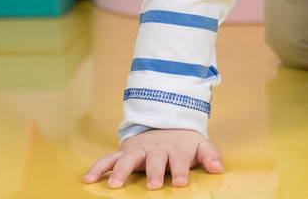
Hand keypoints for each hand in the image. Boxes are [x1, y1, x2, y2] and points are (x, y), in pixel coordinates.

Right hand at [83, 128, 223, 189]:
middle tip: (153, 185)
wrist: (164, 124)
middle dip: (154, 172)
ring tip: (114, 185)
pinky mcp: (124, 152)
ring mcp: (139, 151)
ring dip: (122, 171)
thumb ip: (210, 155)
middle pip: (155, 160)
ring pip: (129, 159)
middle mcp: (156, 150)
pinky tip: (88, 179)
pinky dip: (98, 167)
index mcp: (175, 150)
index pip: (180, 160)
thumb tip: (219, 168)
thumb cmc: (182, 143)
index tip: (181, 182)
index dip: (181, 170)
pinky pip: (109, 159)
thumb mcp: (199, 145)